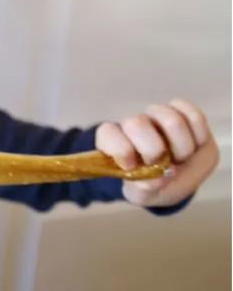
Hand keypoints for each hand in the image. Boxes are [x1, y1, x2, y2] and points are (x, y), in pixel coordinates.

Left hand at [96, 98, 218, 207]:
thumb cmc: (152, 185)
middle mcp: (133, 124)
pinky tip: (195, 147)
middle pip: (137, 124)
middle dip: (154, 150)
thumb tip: (158, 176)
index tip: (133, 167)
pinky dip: (199, 135)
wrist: (177, 179)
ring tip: (181, 159)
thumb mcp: (144, 194)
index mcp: (114, 141)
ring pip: (170, 119)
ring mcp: (158, 115)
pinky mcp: (183, 112)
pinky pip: (193, 115)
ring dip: (182, 147)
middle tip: (164, 167)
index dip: (120, 149)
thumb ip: (145, 187)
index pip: (107, 132)